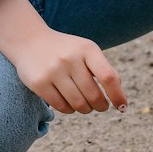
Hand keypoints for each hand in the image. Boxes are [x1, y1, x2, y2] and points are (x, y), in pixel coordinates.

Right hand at [0, 0, 127, 114]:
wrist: (30, 41)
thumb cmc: (67, 50)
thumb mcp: (87, 51)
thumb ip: (104, 70)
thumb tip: (120, 98)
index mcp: (87, 49)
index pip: (108, 77)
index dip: (117, 95)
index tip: (122, 107)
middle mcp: (70, 59)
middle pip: (94, 95)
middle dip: (101, 105)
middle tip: (101, 106)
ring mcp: (53, 71)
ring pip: (78, 104)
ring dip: (86, 109)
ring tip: (86, 106)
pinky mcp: (39, 83)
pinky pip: (62, 107)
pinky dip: (70, 110)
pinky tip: (70, 104)